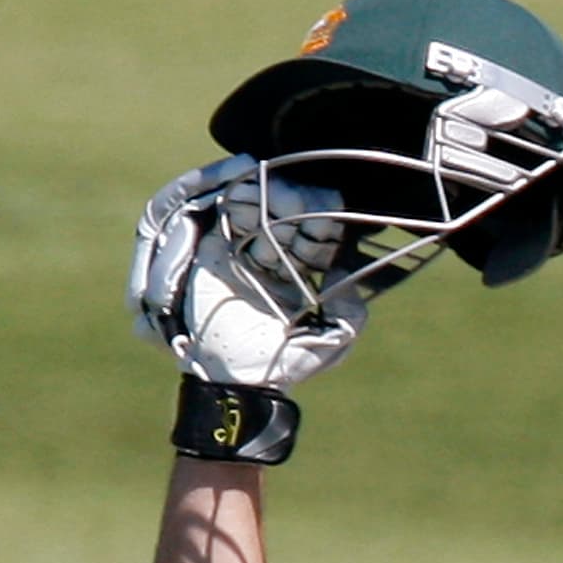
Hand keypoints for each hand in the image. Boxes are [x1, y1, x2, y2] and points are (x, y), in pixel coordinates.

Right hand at [128, 157, 365, 389]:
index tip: (329, 214)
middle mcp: (274, 262)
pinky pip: (223, 218)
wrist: (230, 380)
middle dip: (294, 204)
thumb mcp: (330, 343)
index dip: (322, 224)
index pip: (316, 240)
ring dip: (265, 196)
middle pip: (287, 219)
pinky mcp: (212, 253)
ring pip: (258, 213)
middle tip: (296, 198)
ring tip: (273, 190)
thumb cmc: (279, 367)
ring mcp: (242, 255)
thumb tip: (344, 271)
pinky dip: (233, 197)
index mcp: (301, 278)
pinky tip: (245, 182)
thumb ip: (350, 313)